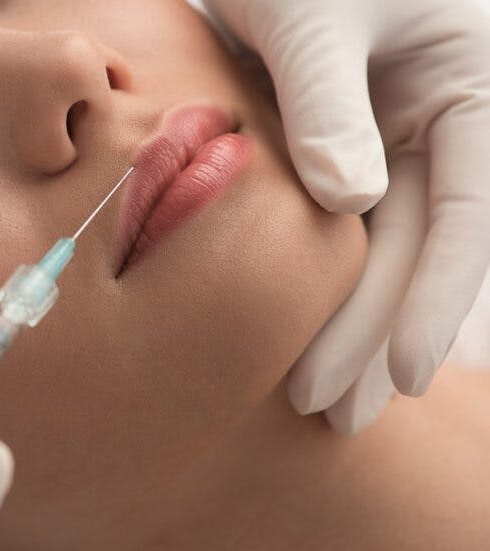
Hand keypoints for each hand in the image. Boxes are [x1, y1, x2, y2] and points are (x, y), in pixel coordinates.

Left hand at [202, 0, 489, 431]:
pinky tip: (291, 332)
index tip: (403, 372)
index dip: (436, 298)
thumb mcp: (312, 14)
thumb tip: (349, 203)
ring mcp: (382, 141)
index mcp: (467, 87)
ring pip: (372, 248)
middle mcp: (435, 124)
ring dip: (346, 322)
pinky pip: (328, 227)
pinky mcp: (330, 148)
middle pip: (414, 248)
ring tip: (315, 398)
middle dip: (374, 331)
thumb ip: (328, 103)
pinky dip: (314, 280)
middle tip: (332, 408)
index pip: (466, 212)